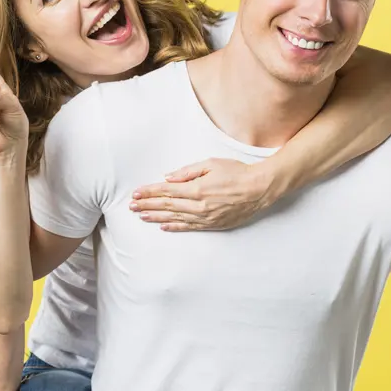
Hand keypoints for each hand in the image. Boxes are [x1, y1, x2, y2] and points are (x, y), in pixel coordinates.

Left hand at [129, 159, 275, 231]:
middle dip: (147, 205)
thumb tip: (168, 178)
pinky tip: (163, 226)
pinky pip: (189, 227)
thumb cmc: (237, 173)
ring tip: (141, 216)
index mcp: (196, 188)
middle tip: (132, 206)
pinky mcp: (212, 224)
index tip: (136, 193)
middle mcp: (198, 205)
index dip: (149, 192)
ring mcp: (205, 217)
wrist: (259, 189)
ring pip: (174, 218)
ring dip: (156, 217)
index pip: (166, 191)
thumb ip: (187, 172)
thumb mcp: (211, 164)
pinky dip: (174, 227)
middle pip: (166, 206)